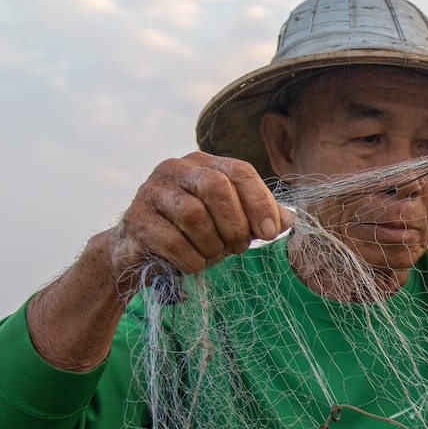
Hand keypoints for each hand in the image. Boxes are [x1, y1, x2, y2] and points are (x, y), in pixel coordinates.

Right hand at [106, 152, 291, 294]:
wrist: (143, 252)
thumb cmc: (196, 234)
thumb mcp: (232, 223)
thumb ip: (261, 217)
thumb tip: (291, 220)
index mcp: (205, 164)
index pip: (240, 171)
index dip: (259, 202)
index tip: (269, 233)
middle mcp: (176, 169)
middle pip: (216, 187)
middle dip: (234, 225)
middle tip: (236, 248)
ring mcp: (152, 191)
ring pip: (193, 216)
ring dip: (211, 245)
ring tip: (212, 255)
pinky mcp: (136, 218)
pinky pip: (172, 241)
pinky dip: (190, 259)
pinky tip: (192, 264)